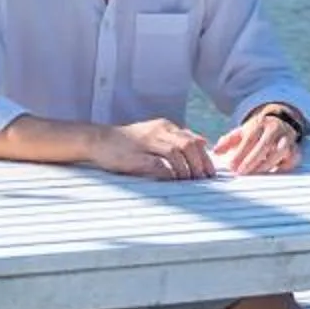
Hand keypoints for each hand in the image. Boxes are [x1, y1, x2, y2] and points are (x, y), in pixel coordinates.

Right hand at [94, 118, 216, 180]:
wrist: (98, 140)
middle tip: (204, 179)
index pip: (192, 139)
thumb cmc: (128, 142)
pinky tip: (174, 181)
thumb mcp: (155, 134)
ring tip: (192, 182)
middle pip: (187, 145)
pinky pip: (157, 163)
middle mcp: (158, 131)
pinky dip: (168, 173)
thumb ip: (177, 137)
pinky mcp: (135, 156)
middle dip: (199, 163)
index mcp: (165, 126)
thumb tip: (203, 142)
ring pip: (175, 152)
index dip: (204, 156)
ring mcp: (146, 143)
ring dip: (187, 168)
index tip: (210, 172)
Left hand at [213, 107, 304, 175]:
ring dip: (267, 164)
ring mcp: (287, 139)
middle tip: (241, 172)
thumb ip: (228, 141)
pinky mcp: (295, 150)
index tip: (231, 166)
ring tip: (255, 173)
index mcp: (260, 124)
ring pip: (280, 151)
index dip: (240, 153)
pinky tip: (271, 173)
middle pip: (264, 145)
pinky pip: (291, 159)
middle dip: (252, 160)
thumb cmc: (257, 132)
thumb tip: (214, 151)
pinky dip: (282, 167)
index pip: (249, 138)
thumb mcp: (243, 132)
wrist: (281, 123)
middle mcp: (275, 129)